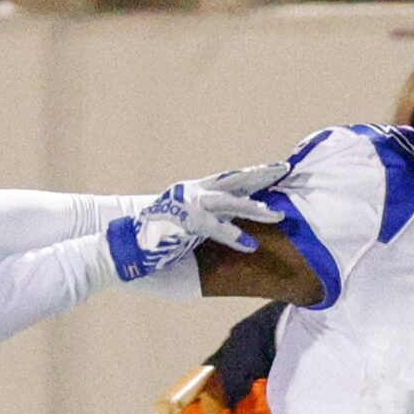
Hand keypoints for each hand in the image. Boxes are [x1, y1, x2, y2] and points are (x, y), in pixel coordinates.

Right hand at [106, 162, 288, 282]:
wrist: (128, 244)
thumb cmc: (160, 236)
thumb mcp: (192, 221)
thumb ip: (212, 214)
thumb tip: (239, 213)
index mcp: (196, 190)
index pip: (231, 178)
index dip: (255, 173)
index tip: (278, 168)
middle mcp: (195, 192)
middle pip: (234, 180)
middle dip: (260, 175)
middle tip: (284, 169)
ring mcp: (189, 205)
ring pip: (229, 202)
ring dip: (254, 209)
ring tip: (278, 215)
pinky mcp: (185, 222)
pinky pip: (215, 228)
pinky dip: (234, 236)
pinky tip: (251, 245)